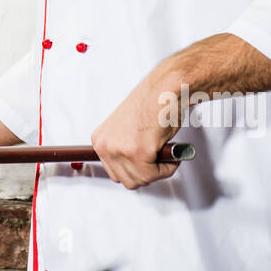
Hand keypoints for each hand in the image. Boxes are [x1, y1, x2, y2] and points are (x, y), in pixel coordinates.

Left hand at [90, 73, 181, 189]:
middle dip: (146, 173)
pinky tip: (170, 152)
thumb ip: (122, 149)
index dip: (133, 170)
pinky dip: (168, 167)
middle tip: (158, 159)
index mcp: (100, 140)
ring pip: (141, 180)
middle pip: (125, 180)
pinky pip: (155, 174)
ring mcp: (121, 151)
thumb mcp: (125, 130)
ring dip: (158, 171)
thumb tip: (129, 167)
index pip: (113, 172)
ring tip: (164, 153)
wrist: (163, 90)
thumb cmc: (150, 104)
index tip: (144, 167)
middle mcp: (106, 146)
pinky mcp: (139, 154)